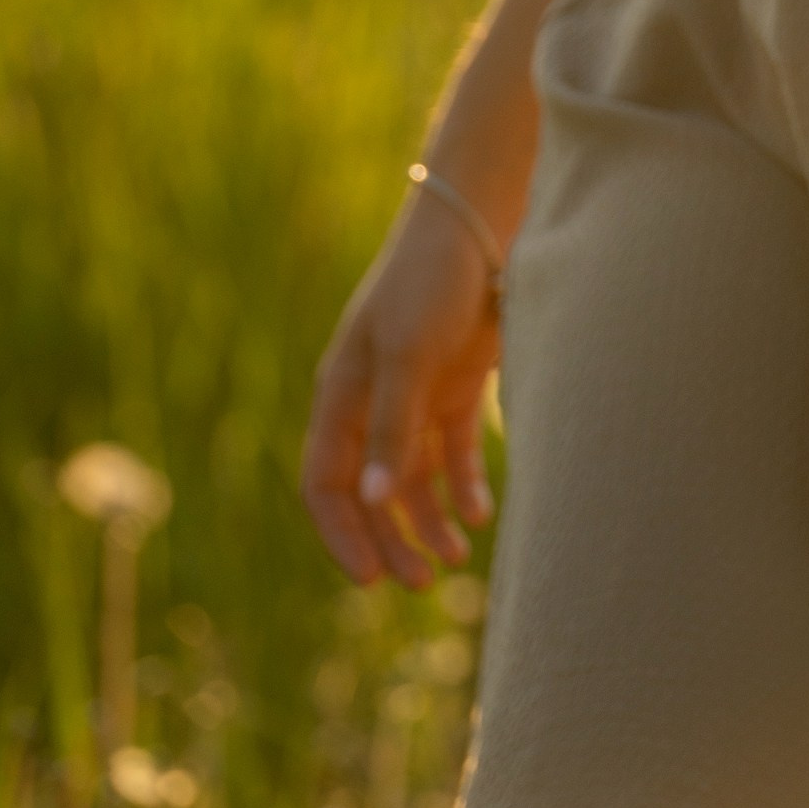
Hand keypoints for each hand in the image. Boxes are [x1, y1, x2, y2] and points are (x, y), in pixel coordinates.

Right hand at [301, 197, 499, 590]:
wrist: (479, 224)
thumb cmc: (430, 282)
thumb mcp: (409, 354)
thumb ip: (394, 428)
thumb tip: (376, 502)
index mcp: (342, 396)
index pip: (326, 484)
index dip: (342, 534)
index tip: (371, 578)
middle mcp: (372, 404)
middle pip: (372, 492)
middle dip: (392, 540)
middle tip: (422, 584)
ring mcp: (414, 397)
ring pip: (413, 480)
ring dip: (430, 521)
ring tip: (459, 559)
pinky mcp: (453, 387)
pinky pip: (450, 453)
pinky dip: (463, 484)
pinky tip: (482, 511)